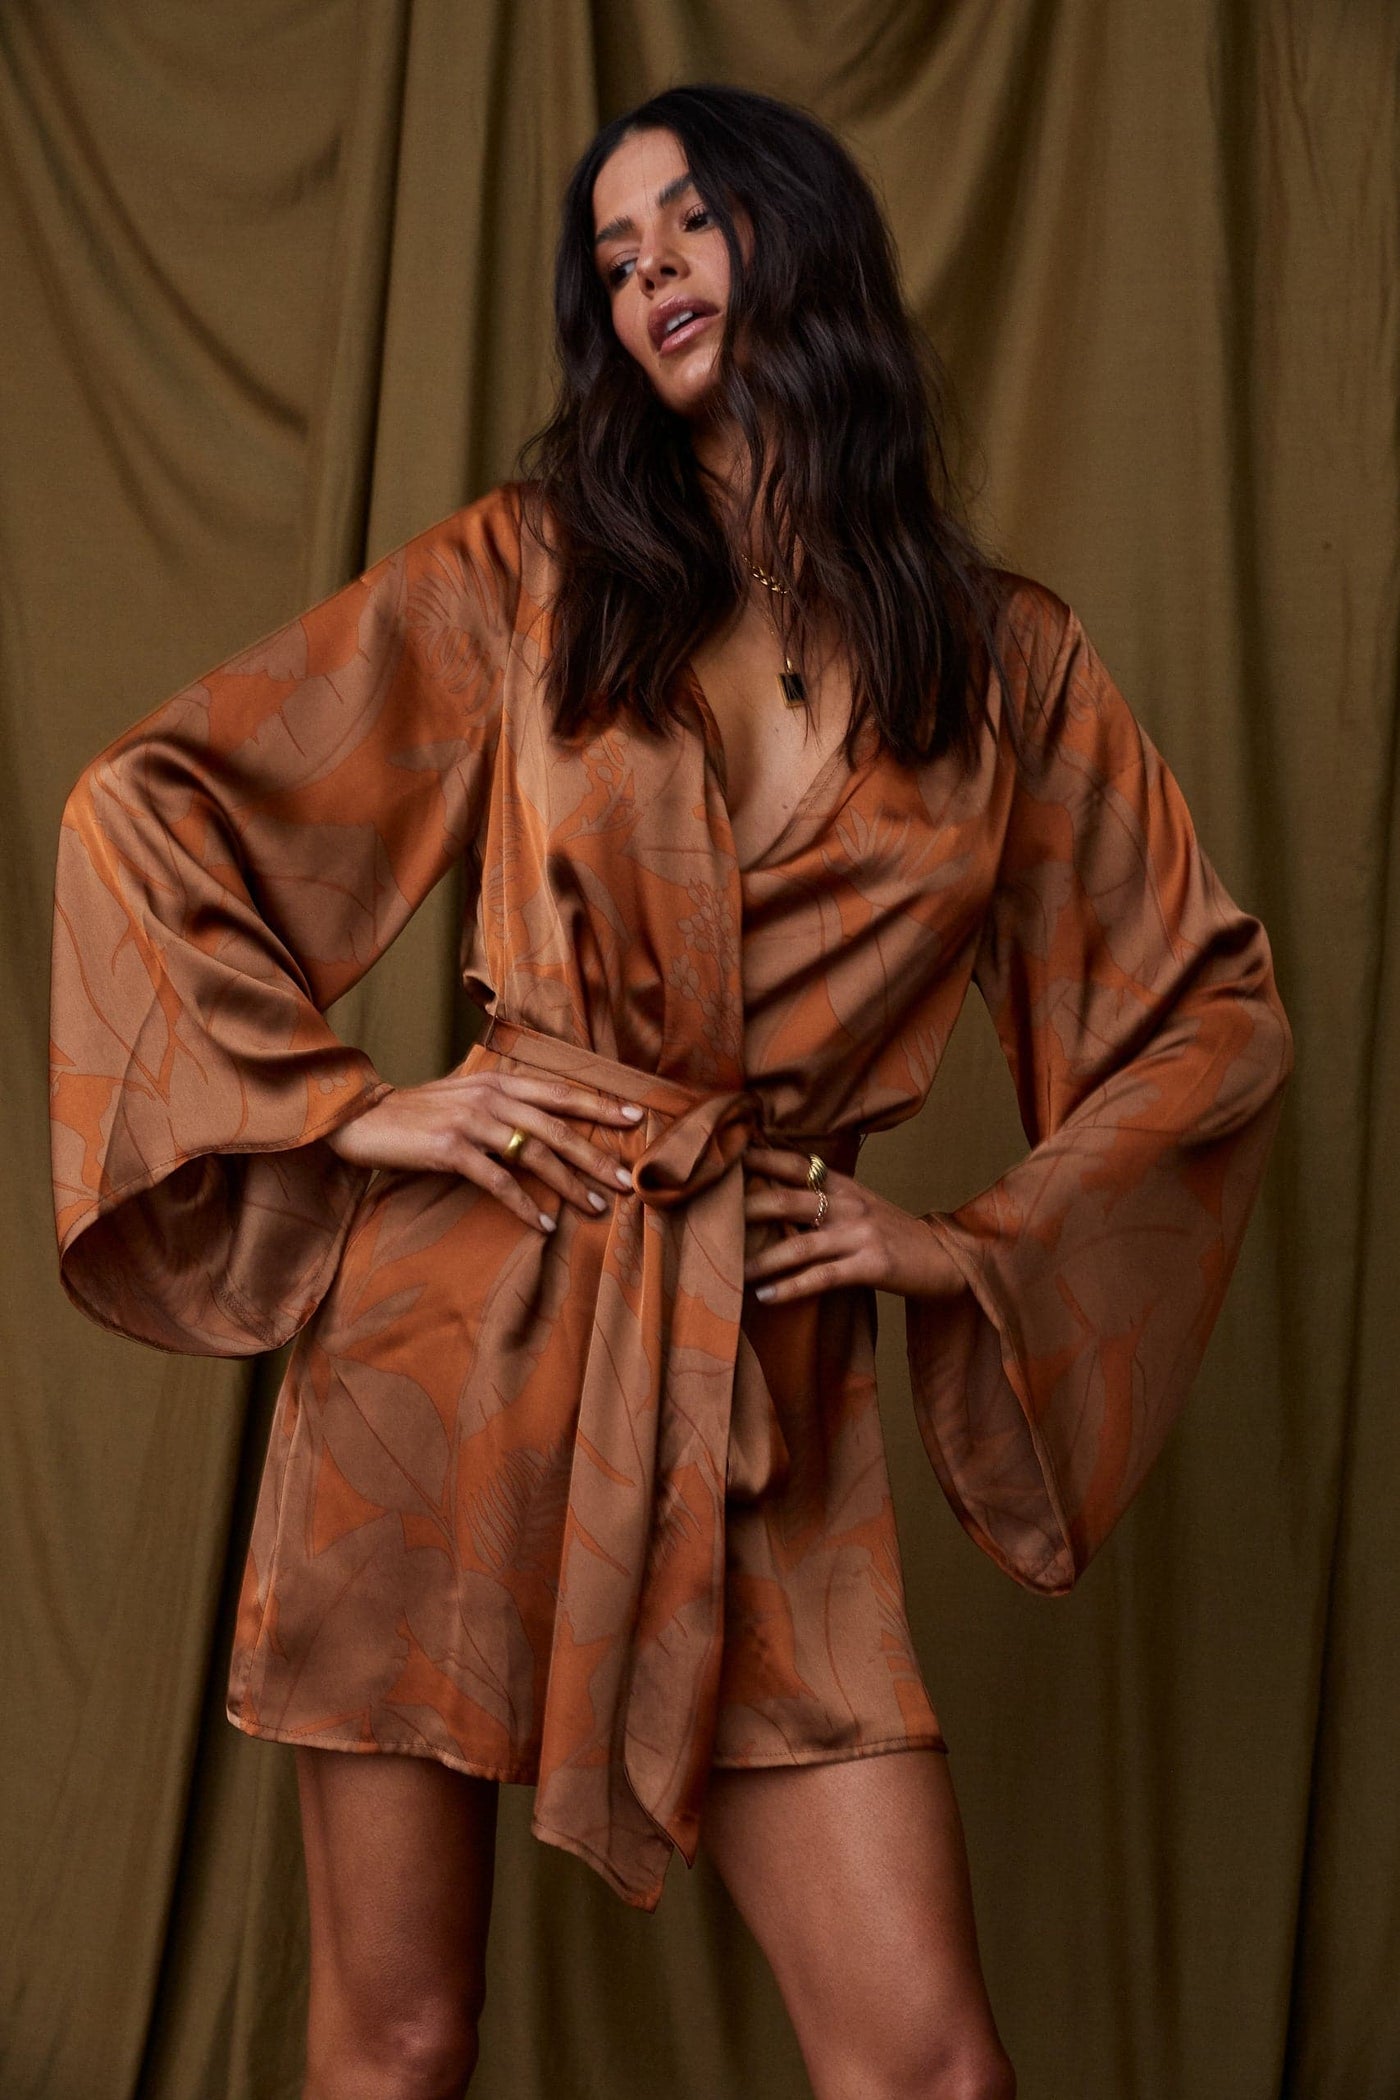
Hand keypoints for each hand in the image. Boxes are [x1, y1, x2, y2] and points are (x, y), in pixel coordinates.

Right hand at [325, 1068, 643, 1234]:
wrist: (363, 1118)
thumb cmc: (419, 1112)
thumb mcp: (465, 1096)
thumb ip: (503, 1103)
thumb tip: (545, 1123)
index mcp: (499, 1082)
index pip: (560, 1093)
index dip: (599, 1106)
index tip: (636, 1119)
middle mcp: (490, 1098)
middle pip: (557, 1129)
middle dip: (596, 1156)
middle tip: (627, 1181)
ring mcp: (471, 1123)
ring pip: (535, 1156)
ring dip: (569, 1185)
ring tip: (595, 1207)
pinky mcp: (451, 1150)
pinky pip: (499, 1182)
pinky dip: (524, 1205)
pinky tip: (543, 1223)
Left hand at [741, 1145, 965, 1304]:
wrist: (948, 1258)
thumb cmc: (896, 1234)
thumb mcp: (862, 1205)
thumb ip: (825, 1198)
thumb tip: (776, 1200)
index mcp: (845, 1185)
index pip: (797, 1164)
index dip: (761, 1158)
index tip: (726, 1156)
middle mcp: (849, 1204)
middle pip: (787, 1200)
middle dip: (747, 1209)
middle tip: (710, 1217)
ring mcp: (860, 1234)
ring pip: (799, 1245)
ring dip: (761, 1260)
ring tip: (731, 1271)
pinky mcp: (871, 1266)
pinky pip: (821, 1278)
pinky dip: (789, 1288)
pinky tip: (765, 1296)